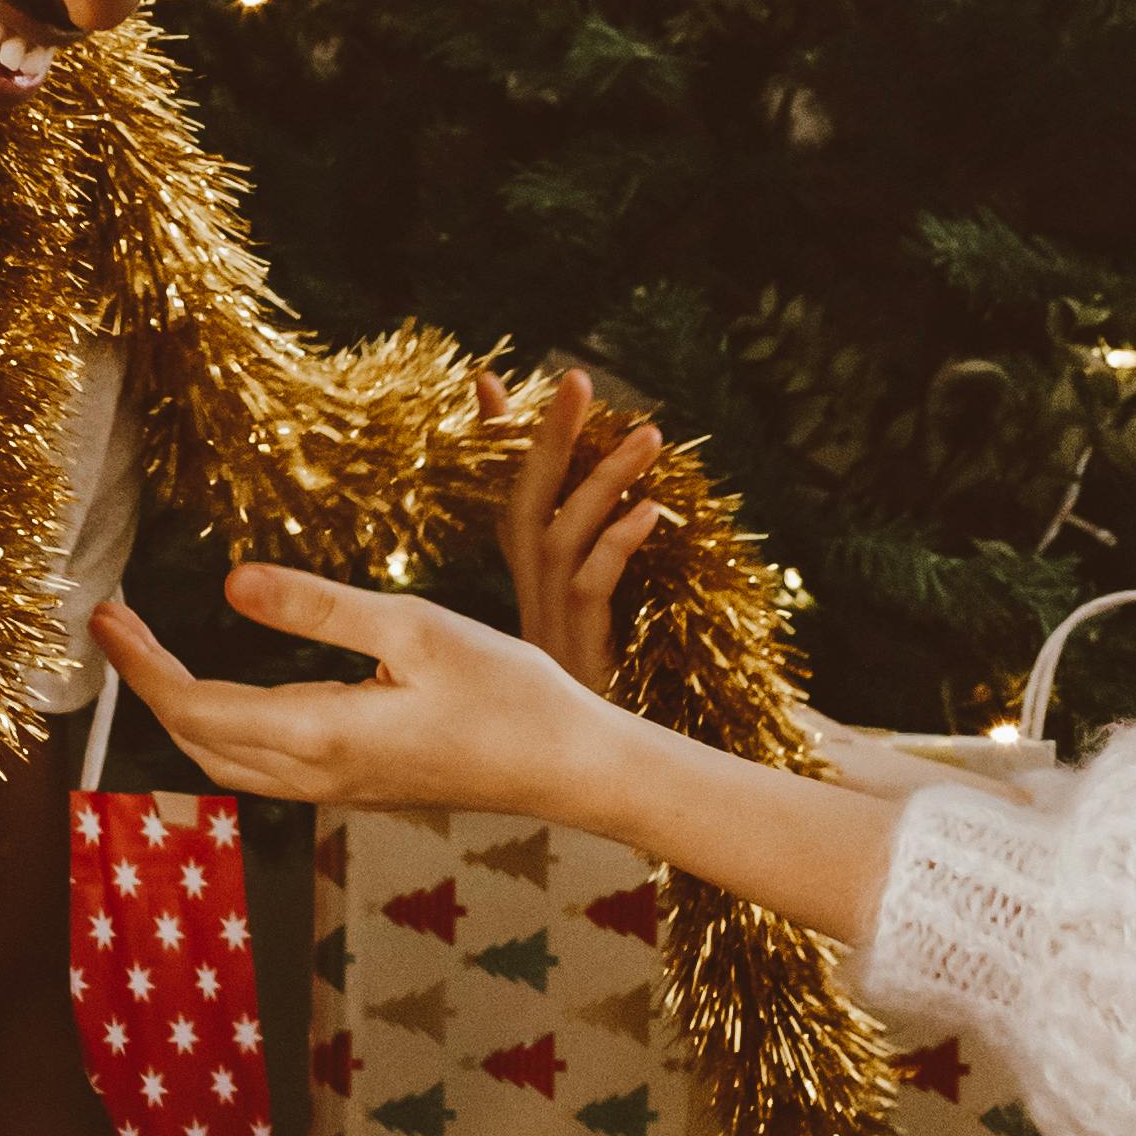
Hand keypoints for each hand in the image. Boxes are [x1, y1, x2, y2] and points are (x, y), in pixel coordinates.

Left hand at [89, 564, 646, 836]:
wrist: (568, 767)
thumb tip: (231, 582)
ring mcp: (333, 790)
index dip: (139, 664)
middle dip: (146, 684)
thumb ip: (317, 607)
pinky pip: (260, 764)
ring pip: (224, 760)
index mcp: (318, 734)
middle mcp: (313, 775)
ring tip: (152, 651)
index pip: (191, 706)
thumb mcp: (412, 629)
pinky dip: (220, 724)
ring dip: (178, 709)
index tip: (104, 614)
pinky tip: (226, 687)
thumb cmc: (507, 692)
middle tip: (116, 621)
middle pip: (194, 740)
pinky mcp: (354, 787)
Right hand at [501, 366, 668, 685]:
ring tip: (650, 436)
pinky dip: (619, 542)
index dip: (498, 436)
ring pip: (566, 531)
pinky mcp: (578, 640)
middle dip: (550, 434)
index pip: (508, 488)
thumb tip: (630, 495)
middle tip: (575, 377)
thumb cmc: (589, 678)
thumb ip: (597, 540)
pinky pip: (592, 582)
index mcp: (525, 569)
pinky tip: (650, 510)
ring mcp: (549, 611)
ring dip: (605, 478)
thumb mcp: (588, 602)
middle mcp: (529, 583)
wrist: (584, 758)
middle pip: (530, 495)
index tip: (485, 378)